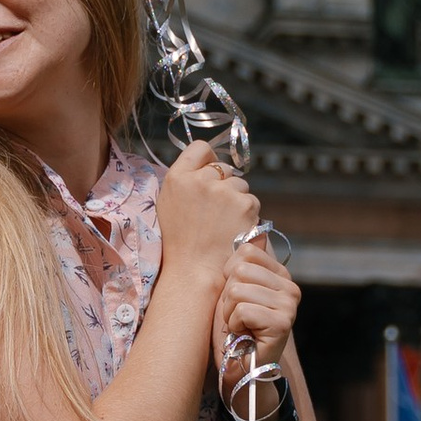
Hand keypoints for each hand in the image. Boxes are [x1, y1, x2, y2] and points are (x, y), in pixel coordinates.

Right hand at [154, 142, 259, 288]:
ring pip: (240, 185)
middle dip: (224, 184)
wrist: (195, 271)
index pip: (200, 148)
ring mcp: (224, 191)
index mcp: (177, 178)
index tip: (211, 174)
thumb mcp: (169, 205)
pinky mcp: (245, 204)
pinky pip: (252, 200)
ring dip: (237, 200)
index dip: (208, 160)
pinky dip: (248, 215)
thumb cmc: (181, 243)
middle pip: (223, 168)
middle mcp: (200, 179)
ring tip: (224, 225)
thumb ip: (185, 181)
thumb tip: (207, 165)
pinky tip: (235, 230)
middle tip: (216, 212)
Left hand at [212, 234, 297, 397]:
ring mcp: (290, 305)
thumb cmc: (232, 328)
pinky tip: (245, 335)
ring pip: (237, 290)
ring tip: (240, 326)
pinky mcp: (282, 322)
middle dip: (227, 295)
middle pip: (239, 269)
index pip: (246, 251)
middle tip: (236, 316)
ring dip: (229, 312)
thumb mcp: (232, 289)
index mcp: (281, 274)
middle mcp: (291, 287)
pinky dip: (235, 325)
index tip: (235, 298)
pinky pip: (242, 309)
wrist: (238, 368)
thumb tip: (245, 229)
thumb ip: (240, 264)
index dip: (230, 275)